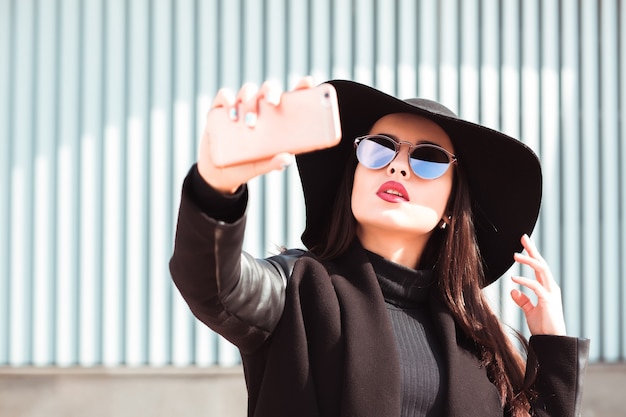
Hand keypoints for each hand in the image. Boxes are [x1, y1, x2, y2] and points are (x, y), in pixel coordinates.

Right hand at [197, 77, 315, 193]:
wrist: (220, 173)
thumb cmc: (247, 165)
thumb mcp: (261, 165)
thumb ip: (273, 162)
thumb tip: (287, 159)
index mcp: (274, 117)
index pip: (290, 98)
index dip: (300, 87)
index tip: (308, 82)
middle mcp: (259, 107)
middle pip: (267, 89)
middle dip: (270, 91)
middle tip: (271, 103)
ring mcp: (239, 107)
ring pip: (247, 91)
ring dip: (249, 102)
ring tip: (249, 123)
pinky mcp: (220, 109)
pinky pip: (224, 96)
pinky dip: (228, 100)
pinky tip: (231, 113)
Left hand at [510, 234, 566, 335]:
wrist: (551, 341)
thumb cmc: (542, 326)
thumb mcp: (529, 310)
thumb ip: (522, 300)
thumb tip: (513, 290)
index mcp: (546, 287)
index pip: (539, 266)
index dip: (532, 253)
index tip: (524, 242)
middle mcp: (550, 287)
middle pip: (541, 263)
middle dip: (532, 250)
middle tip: (523, 237)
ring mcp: (551, 293)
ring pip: (541, 271)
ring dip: (528, 261)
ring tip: (514, 255)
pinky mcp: (548, 301)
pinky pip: (536, 287)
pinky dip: (524, 281)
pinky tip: (514, 279)